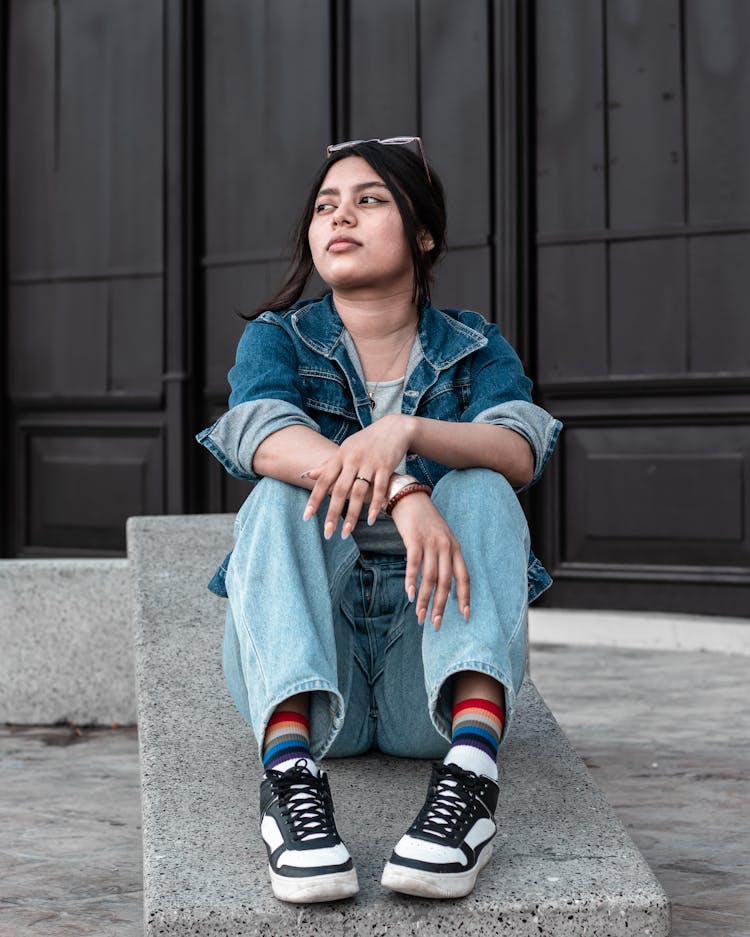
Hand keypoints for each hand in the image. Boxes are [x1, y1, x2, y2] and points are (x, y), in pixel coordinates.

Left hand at [302, 415, 414, 537]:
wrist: (393, 428)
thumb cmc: (365, 442)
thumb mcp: (345, 449)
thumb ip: (327, 464)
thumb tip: (306, 474)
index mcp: (340, 456)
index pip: (324, 480)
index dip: (314, 499)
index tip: (307, 517)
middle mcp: (353, 460)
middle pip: (340, 490)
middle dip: (332, 513)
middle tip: (327, 533)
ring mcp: (369, 463)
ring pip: (359, 493)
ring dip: (352, 515)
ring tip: (346, 532)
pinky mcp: (386, 467)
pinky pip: (380, 489)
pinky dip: (375, 505)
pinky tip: (371, 520)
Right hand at [389, 492, 470, 628]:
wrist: (411, 498)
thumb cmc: (425, 522)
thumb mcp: (441, 538)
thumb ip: (444, 558)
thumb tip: (441, 585)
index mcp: (455, 548)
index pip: (464, 577)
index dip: (465, 598)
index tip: (465, 617)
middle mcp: (446, 547)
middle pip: (446, 582)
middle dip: (441, 606)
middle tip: (436, 624)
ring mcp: (431, 543)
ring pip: (429, 578)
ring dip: (424, 599)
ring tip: (419, 616)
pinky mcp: (415, 539)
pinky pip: (414, 564)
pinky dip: (411, 581)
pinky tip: (409, 595)